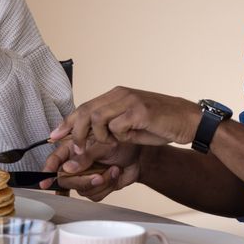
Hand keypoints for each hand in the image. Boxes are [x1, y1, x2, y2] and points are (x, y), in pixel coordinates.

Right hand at [39, 139, 140, 201]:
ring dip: (99, 183)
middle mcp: (77, 163)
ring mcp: (86, 176)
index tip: (44, 182)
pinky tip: (115, 174)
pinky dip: (107, 186)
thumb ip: (85, 156)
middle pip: (66, 180)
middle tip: (96, 177)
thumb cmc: (121, 142)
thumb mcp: (102, 144)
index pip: (55, 160)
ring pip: (81, 190)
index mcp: (73, 148)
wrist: (139, 154)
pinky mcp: (97, 186)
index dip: (47, 171)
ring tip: (112, 170)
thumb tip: (68, 168)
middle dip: (82, 181)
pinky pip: (94, 195)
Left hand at [50, 87, 200, 149]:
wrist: (189, 121)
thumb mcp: (131, 125)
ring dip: (99, 136)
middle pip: (85, 110)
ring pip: (97, 118)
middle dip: (74, 131)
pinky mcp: (139, 111)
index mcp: (116, 95)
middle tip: (75, 149)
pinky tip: (130, 138)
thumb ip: (111, 127)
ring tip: (108, 144)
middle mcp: (120, 94)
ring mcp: (129, 101)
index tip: (54, 135)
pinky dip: (119, 137)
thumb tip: (89, 139)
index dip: (67, 121)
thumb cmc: (161, 124)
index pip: (84, 106)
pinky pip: (117, 126)